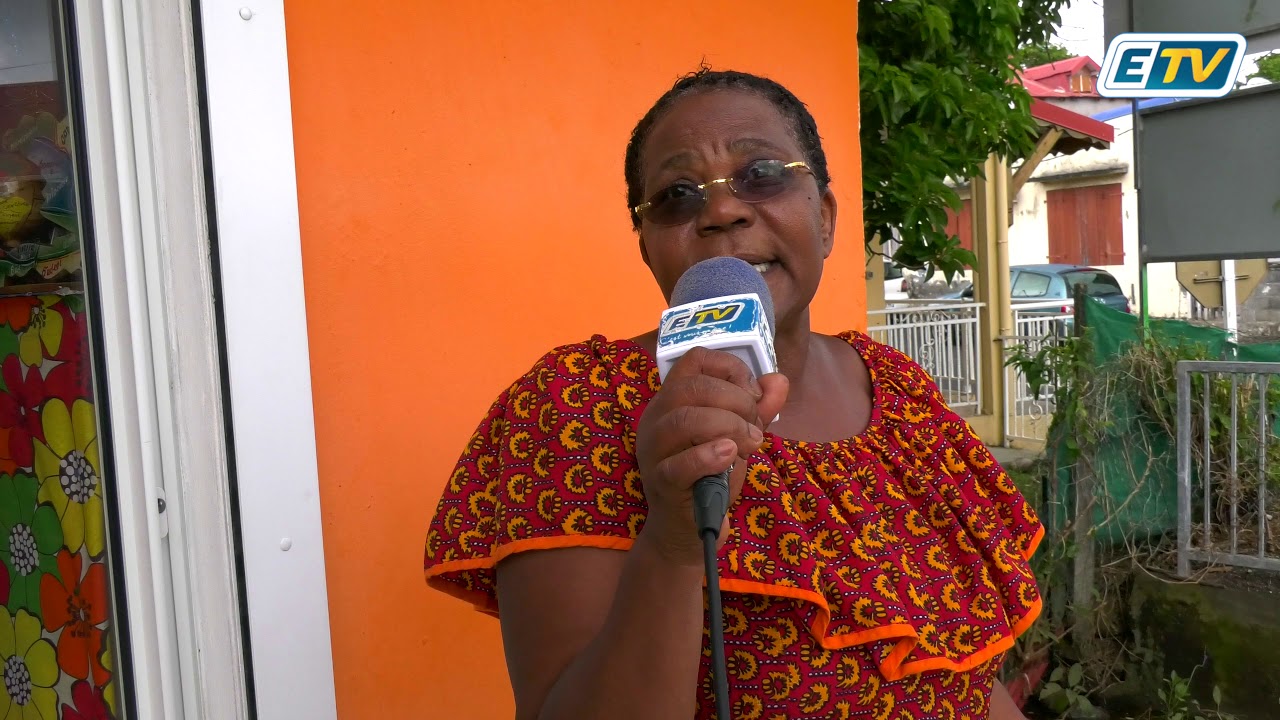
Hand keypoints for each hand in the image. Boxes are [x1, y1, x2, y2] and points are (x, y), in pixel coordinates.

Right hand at [635, 347, 787, 565]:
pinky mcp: (661, 482)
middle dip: (736, 401)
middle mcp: (656, 418)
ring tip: (751, 445)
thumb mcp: (738, 436)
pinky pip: (680, 463)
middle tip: (755, 427)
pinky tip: (730, 455)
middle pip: (691, 386)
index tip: (753, 395)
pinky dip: (710, 455)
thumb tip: (779, 381)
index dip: (731, 368)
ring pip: (684, 419)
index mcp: (672, 400)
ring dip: (729, 427)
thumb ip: (758, 409)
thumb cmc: (710, 476)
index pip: (694, 359)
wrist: (689, 529)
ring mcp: (654, 451)